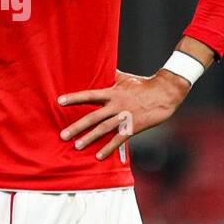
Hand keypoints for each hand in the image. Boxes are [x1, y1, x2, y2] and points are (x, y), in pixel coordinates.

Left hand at [57, 69, 189, 159]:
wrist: (165, 93)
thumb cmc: (143, 84)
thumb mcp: (124, 78)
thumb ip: (110, 76)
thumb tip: (100, 67)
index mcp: (112, 92)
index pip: (89, 95)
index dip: (74, 98)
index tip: (59, 101)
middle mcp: (116, 105)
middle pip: (93, 117)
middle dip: (77, 126)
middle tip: (63, 135)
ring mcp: (124, 117)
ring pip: (103, 129)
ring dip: (89, 138)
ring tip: (77, 146)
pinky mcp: (133, 127)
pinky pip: (118, 139)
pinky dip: (108, 148)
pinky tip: (98, 156)